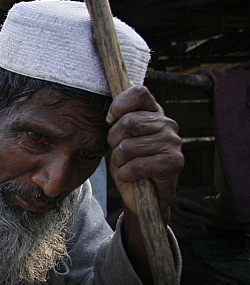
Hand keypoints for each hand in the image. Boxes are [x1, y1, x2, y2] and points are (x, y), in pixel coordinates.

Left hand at [106, 86, 183, 223]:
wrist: (143, 197)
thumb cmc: (129, 163)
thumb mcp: (120, 137)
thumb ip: (121, 115)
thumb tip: (125, 87)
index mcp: (154, 113)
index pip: (139, 93)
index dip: (120, 105)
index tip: (110, 120)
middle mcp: (167, 124)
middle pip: (129, 121)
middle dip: (114, 140)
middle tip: (119, 152)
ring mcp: (173, 143)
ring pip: (128, 146)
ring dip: (119, 160)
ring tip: (125, 165)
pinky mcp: (173, 163)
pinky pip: (136, 165)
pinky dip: (126, 174)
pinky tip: (130, 176)